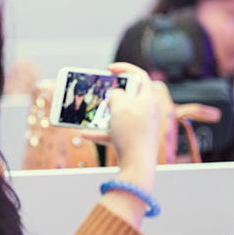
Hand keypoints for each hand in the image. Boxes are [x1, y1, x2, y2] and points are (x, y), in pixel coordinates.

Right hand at [82, 63, 160, 190]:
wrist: (138, 165)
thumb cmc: (132, 133)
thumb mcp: (120, 106)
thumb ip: (116, 95)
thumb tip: (116, 96)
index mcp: (149, 100)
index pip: (140, 76)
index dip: (125, 69)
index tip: (110, 69)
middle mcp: (148, 112)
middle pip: (130, 96)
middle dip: (114, 95)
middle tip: (103, 94)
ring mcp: (141, 126)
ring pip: (120, 115)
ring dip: (104, 115)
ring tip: (92, 115)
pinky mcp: (134, 139)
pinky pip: (116, 132)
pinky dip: (101, 132)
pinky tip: (84, 134)